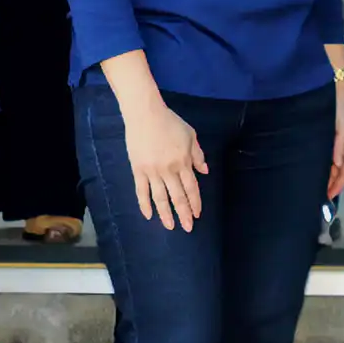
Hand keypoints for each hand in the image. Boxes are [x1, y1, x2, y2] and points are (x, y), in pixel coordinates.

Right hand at [123, 96, 205, 229]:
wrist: (145, 114)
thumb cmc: (170, 122)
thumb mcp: (190, 135)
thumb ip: (198, 154)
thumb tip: (205, 171)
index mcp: (183, 162)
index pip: (191, 188)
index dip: (195, 202)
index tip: (198, 214)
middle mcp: (169, 170)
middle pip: (177, 196)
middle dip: (184, 214)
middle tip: (188, 228)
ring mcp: (152, 171)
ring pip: (160, 198)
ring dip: (166, 214)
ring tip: (170, 226)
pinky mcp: (138, 170)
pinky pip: (141, 191)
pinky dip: (144, 204)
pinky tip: (148, 215)